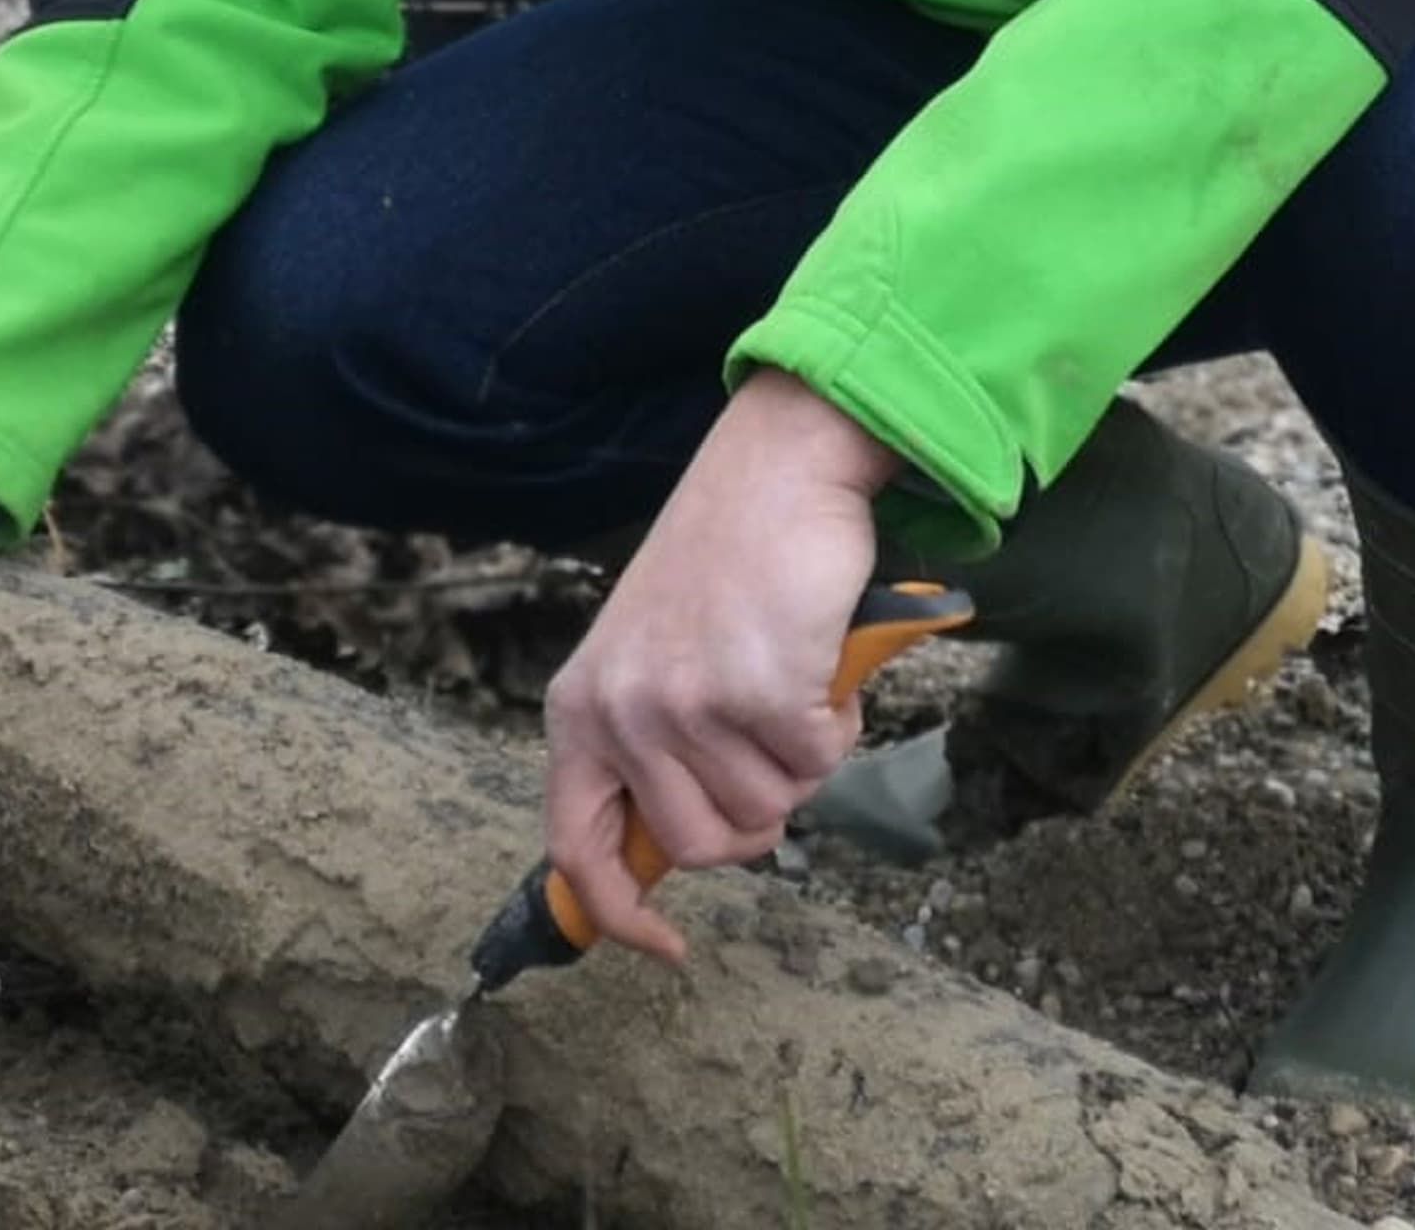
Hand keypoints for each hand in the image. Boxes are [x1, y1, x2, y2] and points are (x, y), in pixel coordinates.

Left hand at [541, 368, 896, 961]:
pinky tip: (820, 657)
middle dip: (755, 813)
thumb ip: (649, 744)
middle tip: (772, 743)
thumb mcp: (649, 654)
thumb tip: (674, 853)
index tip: (667, 949)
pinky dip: (836, 721)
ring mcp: (689, 704)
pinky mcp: (760, 690)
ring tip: (790, 675)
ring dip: (800, 755)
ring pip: (769, 806)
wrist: (780, 465)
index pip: (577, 846)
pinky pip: (819, 762)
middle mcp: (623, 711)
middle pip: (700, 844)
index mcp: (581, 707)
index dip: (620, 913)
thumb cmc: (726, 559)